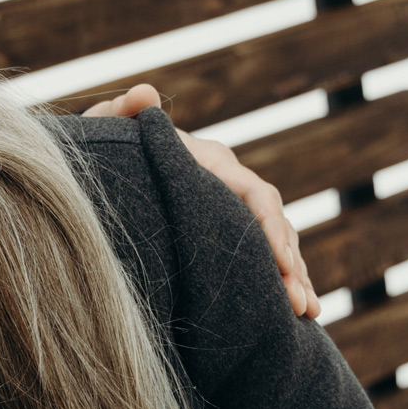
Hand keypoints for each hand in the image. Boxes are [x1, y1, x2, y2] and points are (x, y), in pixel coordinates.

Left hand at [82, 84, 320, 318]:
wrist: (100, 164)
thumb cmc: (104, 146)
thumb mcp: (107, 129)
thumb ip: (124, 112)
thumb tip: (144, 93)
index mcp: (211, 162)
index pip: (255, 194)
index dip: (271, 228)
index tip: (281, 262)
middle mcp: (229, 185)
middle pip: (273, 224)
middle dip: (291, 263)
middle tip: (300, 304)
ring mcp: (228, 210)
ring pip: (273, 245)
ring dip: (293, 277)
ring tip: (307, 314)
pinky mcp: (221, 233)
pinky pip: (258, 258)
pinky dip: (276, 281)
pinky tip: (293, 313)